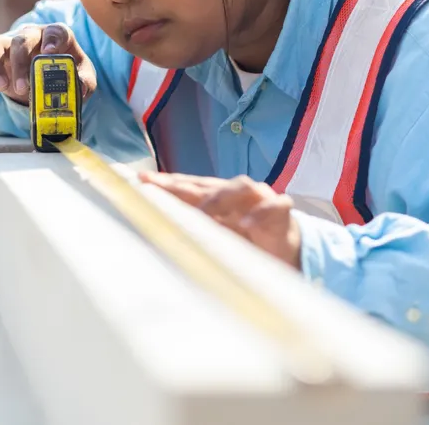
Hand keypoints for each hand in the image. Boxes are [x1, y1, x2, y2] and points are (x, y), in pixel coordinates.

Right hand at [0, 23, 97, 105]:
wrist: (45, 76)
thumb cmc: (65, 71)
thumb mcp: (81, 77)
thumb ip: (85, 80)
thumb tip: (81, 87)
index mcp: (57, 37)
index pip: (56, 31)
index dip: (54, 38)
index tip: (50, 51)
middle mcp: (31, 36)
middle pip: (23, 40)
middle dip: (21, 64)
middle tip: (23, 88)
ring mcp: (9, 43)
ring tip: (1, 87)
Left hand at [139, 171, 301, 269]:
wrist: (286, 248)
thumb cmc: (246, 240)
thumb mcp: (216, 236)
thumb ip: (193, 230)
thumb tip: (158, 232)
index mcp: (218, 195)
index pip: (189, 185)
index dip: (166, 182)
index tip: (141, 181)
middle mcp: (236, 192)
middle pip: (207, 183)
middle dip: (182, 184)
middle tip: (158, 188)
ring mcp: (260, 197)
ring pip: (240, 187)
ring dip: (219, 199)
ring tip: (201, 212)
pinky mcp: (281, 211)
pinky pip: (272, 206)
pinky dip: (258, 214)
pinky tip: (245, 224)